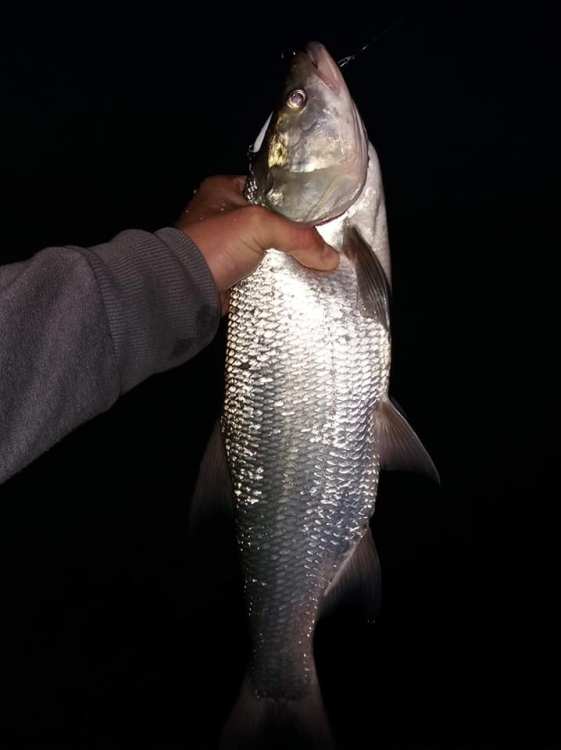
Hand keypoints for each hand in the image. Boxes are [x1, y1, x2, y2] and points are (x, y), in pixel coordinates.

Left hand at [176, 176, 338, 312]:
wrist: (182, 290)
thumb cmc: (212, 245)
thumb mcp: (258, 226)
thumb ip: (298, 236)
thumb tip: (330, 258)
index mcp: (225, 190)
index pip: (272, 190)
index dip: (297, 202)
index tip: (322, 215)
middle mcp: (225, 216)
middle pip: (274, 223)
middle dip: (296, 236)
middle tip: (322, 245)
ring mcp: (227, 248)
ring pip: (270, 251)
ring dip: (288, 260)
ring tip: (317, 265)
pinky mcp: (231, 275)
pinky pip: (262, 275)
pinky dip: (277, 280)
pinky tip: (299, 283)